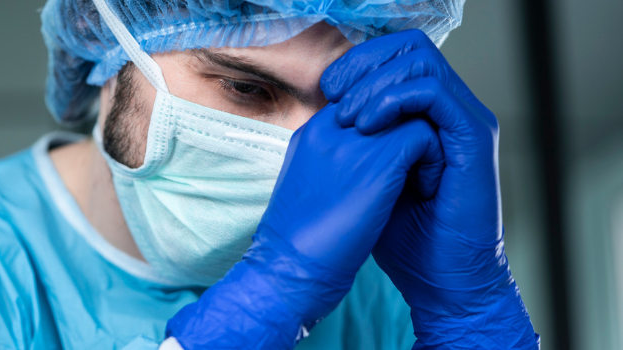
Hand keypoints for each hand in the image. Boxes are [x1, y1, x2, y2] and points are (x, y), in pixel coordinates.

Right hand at [165, 103, 443, 348]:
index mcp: (311, 134)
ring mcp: (353, 139)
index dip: (384, 125)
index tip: (395, 161)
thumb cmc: (299, 245)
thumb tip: (360, 166)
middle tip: (417, 162)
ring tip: (421, 176)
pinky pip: (424, 134)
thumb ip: (330, 165)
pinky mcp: (379, 158)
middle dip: (406, 124)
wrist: (290, 270)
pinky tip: (426, 189)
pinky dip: (433, 159)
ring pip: (407, 110)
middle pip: (383, 96)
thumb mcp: (308, 190)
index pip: (359, 101)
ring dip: (422, 140)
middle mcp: (330, 127)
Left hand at [321, 29, 539, 348]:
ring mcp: (462, 122)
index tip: (327, 90)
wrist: (437, 278)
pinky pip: (434, 94)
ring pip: (421, 63)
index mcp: (424, 117)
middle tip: (335, 93)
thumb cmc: (400, 236)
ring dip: (376, 83)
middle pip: (409, 48)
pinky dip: (396, 100)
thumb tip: (327, 110)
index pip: (394, 58)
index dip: (357, 64)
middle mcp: (446, 113)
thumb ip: (357, 140)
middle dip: (365, 64)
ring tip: (351, 116)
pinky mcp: (473, 139)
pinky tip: (368, 125)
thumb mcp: (366, 175)